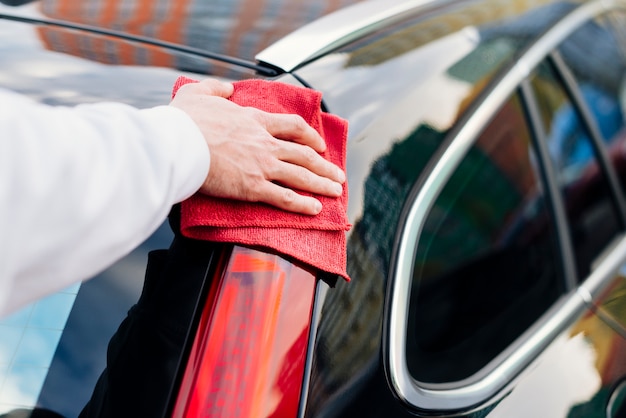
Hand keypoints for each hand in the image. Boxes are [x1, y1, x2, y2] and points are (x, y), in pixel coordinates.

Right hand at [170, 78, 345, 214]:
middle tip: (338, 174)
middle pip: (304, 154)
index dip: (310, 136)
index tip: (319, 144)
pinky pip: (285, 197)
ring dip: (322, 184)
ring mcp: (262, 165)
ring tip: (336, 191)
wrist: (177, 143)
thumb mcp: (199, 92)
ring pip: (301, 175)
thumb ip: (216, 88)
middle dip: (325, 165)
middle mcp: (264, 143)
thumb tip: (226, 88)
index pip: (293, 127)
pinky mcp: (253, 187)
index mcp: (253, 120)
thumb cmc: (184, 120)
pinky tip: (315, 209)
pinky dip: (302, 204)